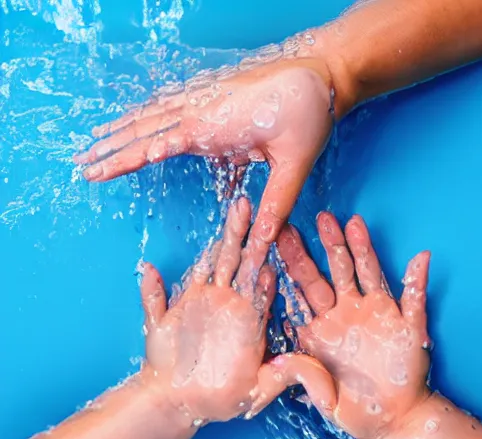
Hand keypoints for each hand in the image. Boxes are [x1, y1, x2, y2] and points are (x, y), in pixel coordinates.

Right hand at [76, 57, 337, 284]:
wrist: (320, 71)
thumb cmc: (307, 114)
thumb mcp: (294, 163)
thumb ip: (276, 203)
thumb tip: (262, 243)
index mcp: (210, 127)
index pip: (154, 146)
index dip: (122, 162)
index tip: (93, 173)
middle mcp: (200, 108)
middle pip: (143, 128)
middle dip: (111, 146)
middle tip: (80, 160)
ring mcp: (205, 97)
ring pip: (152, 111)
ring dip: (123, 126)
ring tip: (97, 137)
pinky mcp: (214, 92)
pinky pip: (170, 100)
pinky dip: (147, 110)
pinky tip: (141, 113)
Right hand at [139, 198, 332, 425]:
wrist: (182, 402)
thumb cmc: (223, 398)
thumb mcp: (260, 390)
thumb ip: (284, 375)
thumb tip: (301, 362)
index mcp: (248, 318)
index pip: (261, 279)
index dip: (270, 254)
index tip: (280, 227)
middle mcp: (227, 303)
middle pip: (238, 260)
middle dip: (246, 232)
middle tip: (252, 203)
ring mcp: (199, 304)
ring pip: (210, 264)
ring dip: (220, 239)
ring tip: (233, 209)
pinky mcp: (169, 314)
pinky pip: (157, 297)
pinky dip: (152, 286)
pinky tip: (150, 267)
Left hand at [276, 212, 431, 438]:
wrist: (392, 421)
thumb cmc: (353, 410)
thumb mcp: (322, 398)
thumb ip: (303, 376)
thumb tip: (281, 356)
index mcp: (320, 329)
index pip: (303, 290)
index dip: (291, 264)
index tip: (278, 237)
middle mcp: (345, 314)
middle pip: (330, 272)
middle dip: (320, 246)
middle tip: (312, 218)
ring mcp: (374, 314)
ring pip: (365, 273)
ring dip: (359, 248)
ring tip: (350, 222)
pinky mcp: (405, 324)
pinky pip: (413, 298)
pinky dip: (416, 280)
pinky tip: (420, 258)